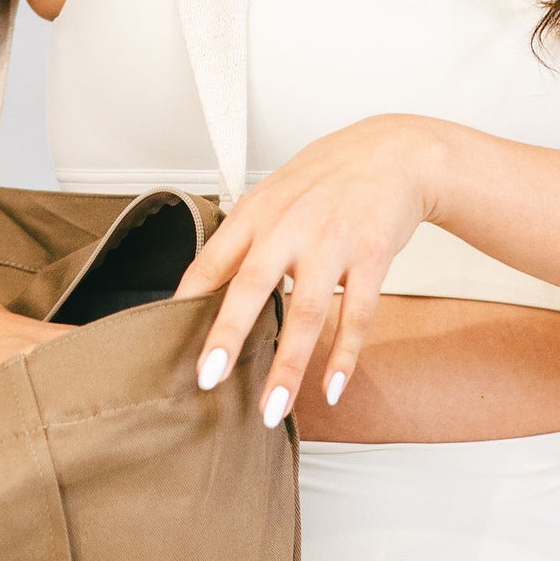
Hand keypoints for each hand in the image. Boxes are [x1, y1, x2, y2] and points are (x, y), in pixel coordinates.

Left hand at [174, 116, 445, 424]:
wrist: (393, 152)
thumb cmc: (327, 178)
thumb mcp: (273, 195)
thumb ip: (243, 241)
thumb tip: (205, 292)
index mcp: (256, 212)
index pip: (211, 260)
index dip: (188, 301)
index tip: (167, 340)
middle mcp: (290, 226)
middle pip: (252, 286)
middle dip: (228, 336)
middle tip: (209, 380)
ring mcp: (333, 242)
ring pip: (307, 313)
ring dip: (289, 366)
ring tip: (273, 408)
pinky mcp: (372, 256)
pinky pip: (356, 314)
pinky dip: (344, 356)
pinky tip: (331, 388)